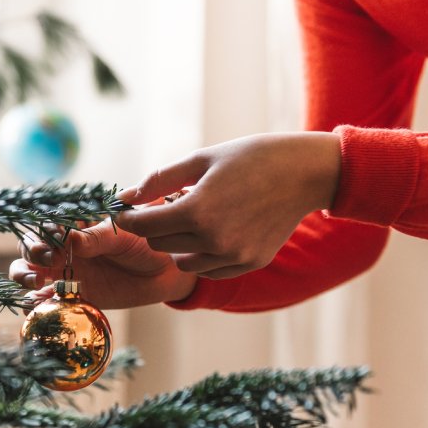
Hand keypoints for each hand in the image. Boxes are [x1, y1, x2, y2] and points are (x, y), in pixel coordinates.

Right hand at [9, 216, 197, 309]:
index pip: (45, 225)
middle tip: (45, 262)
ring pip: (30, 273)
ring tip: (37, 283)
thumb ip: (97, 237)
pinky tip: (36, 307)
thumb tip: (71, 239)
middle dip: (30, 254)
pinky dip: (37, 304)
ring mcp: (66, 272)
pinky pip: (48, 300)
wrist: (166, 271)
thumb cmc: (145, 242)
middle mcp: (64, 248)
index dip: (42, 233)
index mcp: (74, 226)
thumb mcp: (123, 234)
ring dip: (24, 276)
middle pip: (30, 249)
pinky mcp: (74, 296)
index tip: (52, 241)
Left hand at [114, 132, 341, 278]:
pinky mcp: (250, 263)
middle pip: (159, 245)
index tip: (125, 210)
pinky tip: (212, 231)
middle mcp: (214, 240)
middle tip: (168, 205)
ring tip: (194, 217)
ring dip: (178, 243)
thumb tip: (123, 196)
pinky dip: (202, 254)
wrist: (304, 173)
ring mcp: (234, 256)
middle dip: (154, 226)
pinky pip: (209, 269)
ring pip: (182, 262)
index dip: (129, 218)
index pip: (143, 225)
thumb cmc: (251, 158)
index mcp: (197, 211)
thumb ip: (159, 180)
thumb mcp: (201, 159)